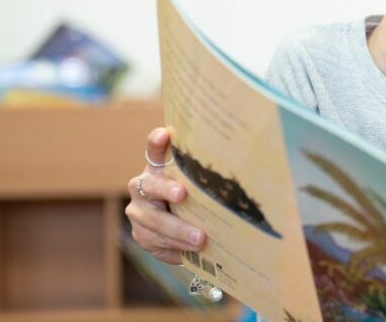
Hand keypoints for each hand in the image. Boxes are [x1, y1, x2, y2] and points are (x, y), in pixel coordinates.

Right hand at [124, 127, 206, 264]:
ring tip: (200, 238)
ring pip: (154, 221)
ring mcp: (139, 212)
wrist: (183, 231)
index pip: (154, 150)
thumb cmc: (197, 201)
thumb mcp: (203, 187)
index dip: (157, 142)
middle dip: (166, 189)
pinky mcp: (141, 235)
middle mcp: (143, 186)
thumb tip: (246, 168)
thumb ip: (208, 177)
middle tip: (182, 194)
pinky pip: (156, 242)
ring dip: (178, 230)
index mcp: (158, 169)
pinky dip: (176, 247)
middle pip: (151, 186)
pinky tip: (193, 251)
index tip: (166, 133)